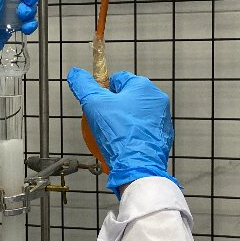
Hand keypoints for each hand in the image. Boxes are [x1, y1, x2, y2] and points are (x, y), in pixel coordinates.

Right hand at [67, 68, 178, 196]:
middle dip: (113, 107)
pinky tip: (123, 145)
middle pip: (127, 97)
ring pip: (135, 115)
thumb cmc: (119, 134)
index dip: (103, 91)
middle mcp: (157, 100)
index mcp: (143, 87)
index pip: (118, 79)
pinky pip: (142, 131)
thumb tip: (76, 73)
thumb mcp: (94, 105)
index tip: (96, 105)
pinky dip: (132, 135)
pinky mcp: (163, 137)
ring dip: (123, 121)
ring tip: (112, 136)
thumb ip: (84, 85)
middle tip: (102, 122)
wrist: (137, 167)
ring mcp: (162, 119)